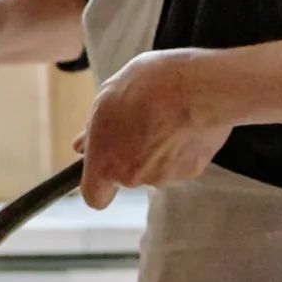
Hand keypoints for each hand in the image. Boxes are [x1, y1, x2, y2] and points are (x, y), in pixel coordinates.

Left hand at [76, 49, 234, 209]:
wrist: (200, 88)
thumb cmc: (150, 85)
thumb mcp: (108, 95)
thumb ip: (93, 128)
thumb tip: (81, 146)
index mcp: (106, 162)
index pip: (95, 197)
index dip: (99, 184)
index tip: (104, 165)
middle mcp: (133, 177)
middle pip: (127, 176)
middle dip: (131, 155)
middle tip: (140, 122)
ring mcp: (165, 178)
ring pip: (154, 170)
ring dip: (156, 150)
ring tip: (165, 116)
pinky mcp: (192, 172)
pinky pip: (179, 163)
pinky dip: (179, 148)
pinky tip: (184, 123)